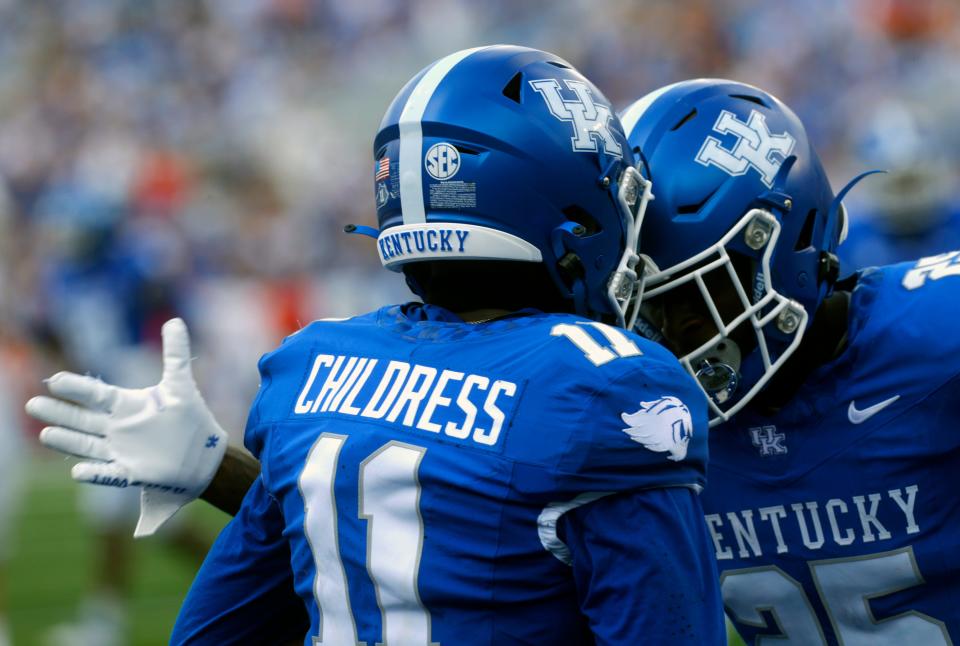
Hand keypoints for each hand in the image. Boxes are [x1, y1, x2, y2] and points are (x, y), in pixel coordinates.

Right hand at [25, 318, 227, 536]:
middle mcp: (118, 428)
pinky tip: (77, 470)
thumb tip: (175, 320)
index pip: (96, 394)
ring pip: (88, 445)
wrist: (204, 454)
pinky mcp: (131, 472)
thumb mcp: (181, 385)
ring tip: (45, 434)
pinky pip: (109, 474)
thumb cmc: (189, 419)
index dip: (77, 388)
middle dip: (59, 413)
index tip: (55, 380)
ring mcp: (122, 451)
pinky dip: (94, 473)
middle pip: (83, 419)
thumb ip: (175, 354)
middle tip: (33, 404)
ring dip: (67, 440)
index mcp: (127, 405)